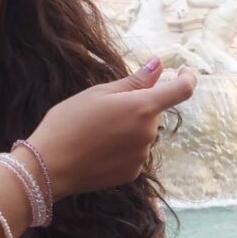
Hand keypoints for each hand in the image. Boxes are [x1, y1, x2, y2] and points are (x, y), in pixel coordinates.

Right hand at [28, 59, 195, 199]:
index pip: (181, 90)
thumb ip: (134, 81)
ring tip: (94, 130)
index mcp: (142, 108)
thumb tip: (159, 64)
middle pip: (152, 112)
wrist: (50, 166)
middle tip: (103, 108)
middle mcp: (148, 133)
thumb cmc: (69, 122)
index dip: (187, 77)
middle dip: (137, 106)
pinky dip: (122, 147)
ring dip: (128, 127)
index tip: (182, 70)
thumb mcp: (98, 93)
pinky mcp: (131, 173)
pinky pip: (134, 152)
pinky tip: (97, 148)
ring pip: (142, 133)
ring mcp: (141, 156)